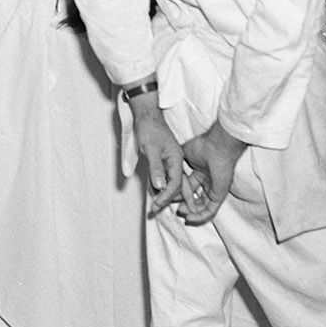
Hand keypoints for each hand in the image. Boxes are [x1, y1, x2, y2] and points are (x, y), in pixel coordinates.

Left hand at [129, 92, 186, 218]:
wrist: (147, 115)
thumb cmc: (149, 130)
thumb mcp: (150, 149)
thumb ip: (156, 168)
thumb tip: (160, 187)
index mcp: (176, 159)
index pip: (175, 184)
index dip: (166, 196)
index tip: (156, 205)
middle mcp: (177, 161)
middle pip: (178, 185)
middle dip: (169, 199)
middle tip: (156, 211)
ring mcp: (173, 160)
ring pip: (174, 182)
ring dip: (168, 194)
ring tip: (159, 206)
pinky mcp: (167, 158)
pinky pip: (169, 176)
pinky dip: (165, 185)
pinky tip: (158, 190)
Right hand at [176, 119, 246, 226]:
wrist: (215, 148)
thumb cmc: (202, 146)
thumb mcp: (182, 155)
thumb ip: (174, 164)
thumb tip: (165, 170)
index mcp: (200, 172)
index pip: (188, 188)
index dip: (179, 194)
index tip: (168, 197)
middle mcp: (207, 182)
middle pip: (195, 199)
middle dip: (185, 205)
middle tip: (174, 207)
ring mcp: (214, 190)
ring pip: (202, 207)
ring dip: (191, 213)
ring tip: (181, 212)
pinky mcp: (219, 195)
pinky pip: (210, 210)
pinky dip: (200, 216)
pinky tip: (190, 218)